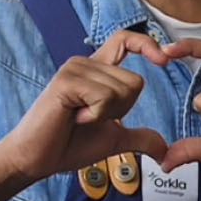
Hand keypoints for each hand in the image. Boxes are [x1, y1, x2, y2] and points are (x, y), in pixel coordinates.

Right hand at [0, 30, 169, 186]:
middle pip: (135, 81)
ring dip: (107, 114)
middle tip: (91, 118)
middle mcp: (85, 63)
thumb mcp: (114, 139)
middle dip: (122, 110)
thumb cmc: (69, 145)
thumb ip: (140, 138)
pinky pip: (105, 96)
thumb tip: (164, 150)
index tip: (164, 60)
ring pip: (123, 90)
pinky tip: (74, 118)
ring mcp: (74, 69)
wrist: (35, 160)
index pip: (126, 40)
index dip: (148, 45)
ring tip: (79, 118)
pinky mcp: (66, 82)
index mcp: (97, 71)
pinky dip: (96, 115)